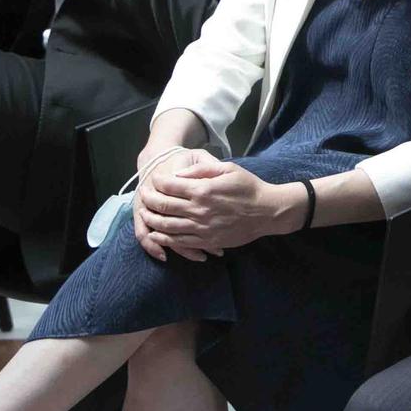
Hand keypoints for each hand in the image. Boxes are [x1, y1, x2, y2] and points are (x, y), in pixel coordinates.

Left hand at [135, 150, 304, 260]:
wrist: (267, 212)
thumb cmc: (249, 186)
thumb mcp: (228, 168)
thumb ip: (201, 169)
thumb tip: (178, 174)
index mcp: (203, 189)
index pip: (170, 186)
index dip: (157, 182)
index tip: (153, 179)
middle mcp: (199, 209)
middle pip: (163, 206)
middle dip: (149, 199)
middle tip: (143, 194)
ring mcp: (201, 228)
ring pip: (166, 226)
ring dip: (151, 219)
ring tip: (144, 213)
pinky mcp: (206, 241)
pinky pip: (179, 242)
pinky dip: (163, 238)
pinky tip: (156, 234)